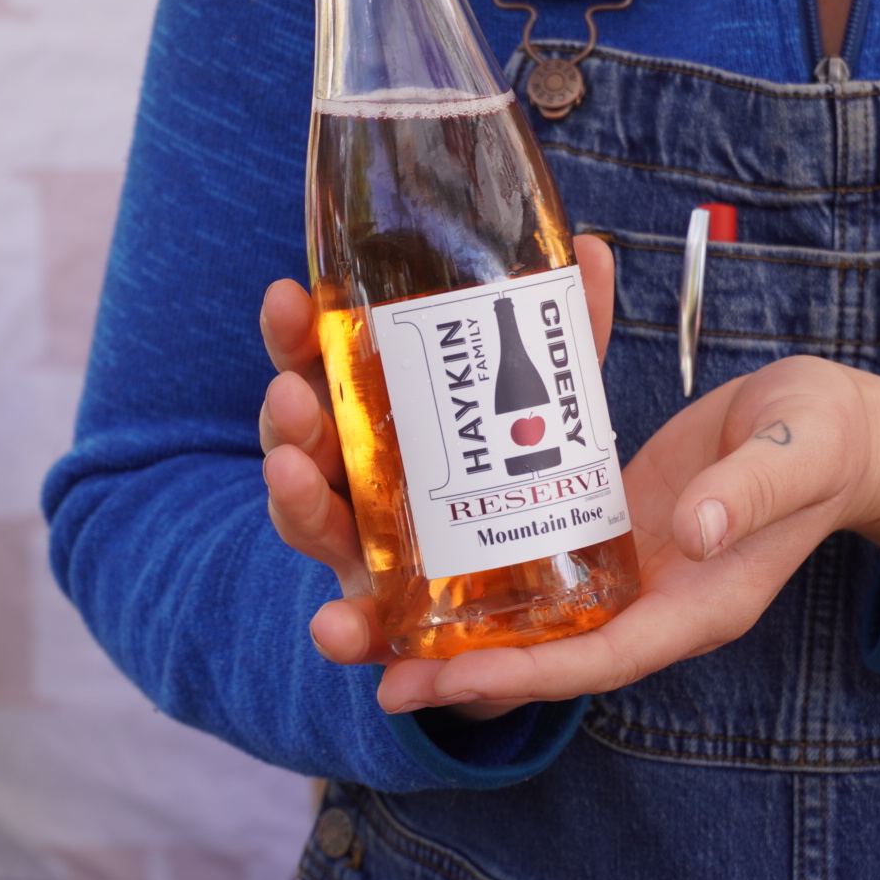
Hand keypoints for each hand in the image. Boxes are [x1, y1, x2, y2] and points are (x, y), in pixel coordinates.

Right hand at [258, 235, 617, 720]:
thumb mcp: (549, 403)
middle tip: (292, 392)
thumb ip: (568, 337)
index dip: (295, 336)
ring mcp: (366, 551)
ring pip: (313, 523)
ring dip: (295, 501)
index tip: (287, 298)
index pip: (319, 366)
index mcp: (376, 417)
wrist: (539, 598)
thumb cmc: (519, 478)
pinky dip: (342, 630)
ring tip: (295, 476)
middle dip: (288, 415)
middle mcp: (357, 481)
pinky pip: (359, 627)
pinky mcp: (393, 620)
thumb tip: (593, 249)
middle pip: (302, 441)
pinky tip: (336, 630)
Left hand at [374, 352, 879, 714]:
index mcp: (696, 606)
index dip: (523, 674)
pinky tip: (409, 545)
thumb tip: (697, 530)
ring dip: (442, 617)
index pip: (599, 659)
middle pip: (539, 654)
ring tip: (356, 612)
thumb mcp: (802, 456)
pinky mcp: (598, 526)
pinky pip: (526, 558)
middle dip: (454, 664)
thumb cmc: (825, 442)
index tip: (445, 677)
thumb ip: (753, 492)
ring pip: (519, 613)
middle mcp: (646, 602)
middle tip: (364, 657)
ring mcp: (619, 571)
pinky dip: (471, 562)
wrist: (828, 429)